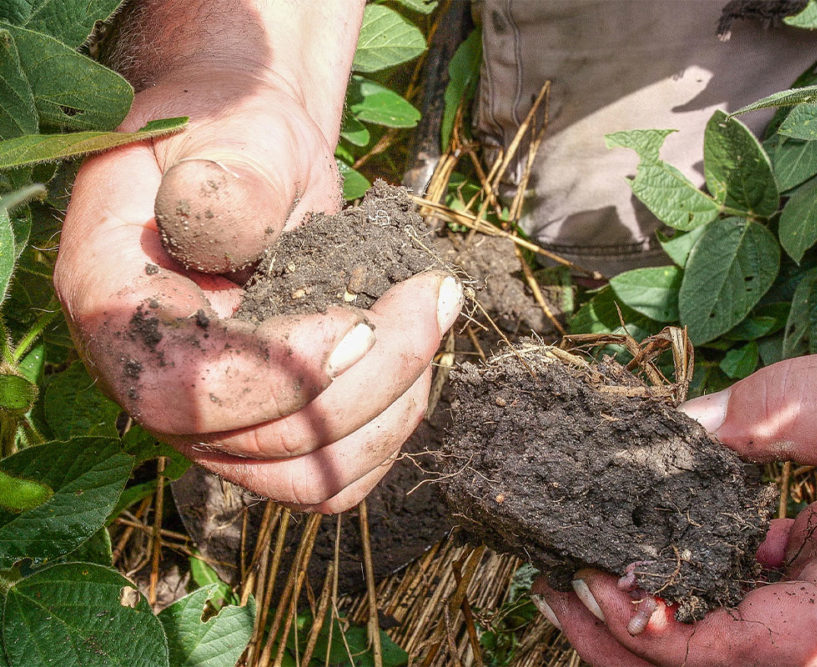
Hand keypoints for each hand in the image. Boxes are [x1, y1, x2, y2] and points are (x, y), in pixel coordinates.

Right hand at [53, 1, 462, 512]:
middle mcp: (156, 382)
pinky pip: (333, 474)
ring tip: (434, 315)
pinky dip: (390, 426)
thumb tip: (218, 222)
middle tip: (438, 292)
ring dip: (394, 405)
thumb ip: (229, 175)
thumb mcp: (233, 128)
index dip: (282, 375)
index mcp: (116, 305)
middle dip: (374, 375)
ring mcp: (216, 418)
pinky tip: (417, 359)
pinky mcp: (270, 428)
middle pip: (265, 444)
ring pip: (310, 475)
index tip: (363, 320)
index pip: (185, 391)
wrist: (258, 160)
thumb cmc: (238, 134)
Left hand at [532, 339, 816, 664]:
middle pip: (723, 665)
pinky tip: (665, 536)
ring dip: (655, 610)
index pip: (746, 650)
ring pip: (732, 641)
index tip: (593, 577)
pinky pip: (757, 598)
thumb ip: (778, 415)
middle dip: (629, 638)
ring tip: (587, 563)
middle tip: (556, 586)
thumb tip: (674, 430)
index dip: (659, 629)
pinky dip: (699, 575)